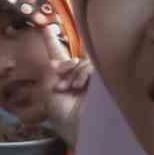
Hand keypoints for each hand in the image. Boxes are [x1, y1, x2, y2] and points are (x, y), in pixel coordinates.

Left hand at [43, 27, 91, 147]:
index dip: (52, 41)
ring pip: (84, 61)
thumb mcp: (49, 90)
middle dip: (65, 66)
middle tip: (60, 85)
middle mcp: (80, 77)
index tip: (46, 28)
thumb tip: (56, 60)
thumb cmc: (62, 113)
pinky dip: (83, 72)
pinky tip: (81, 85)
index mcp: (64, 79)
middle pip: (74, 58)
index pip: (59, 55)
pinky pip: (94, 65)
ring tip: (71, 88)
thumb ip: (53, 70)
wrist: (79, 127)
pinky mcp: (107, 81)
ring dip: (74, 72)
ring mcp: (95, 80)